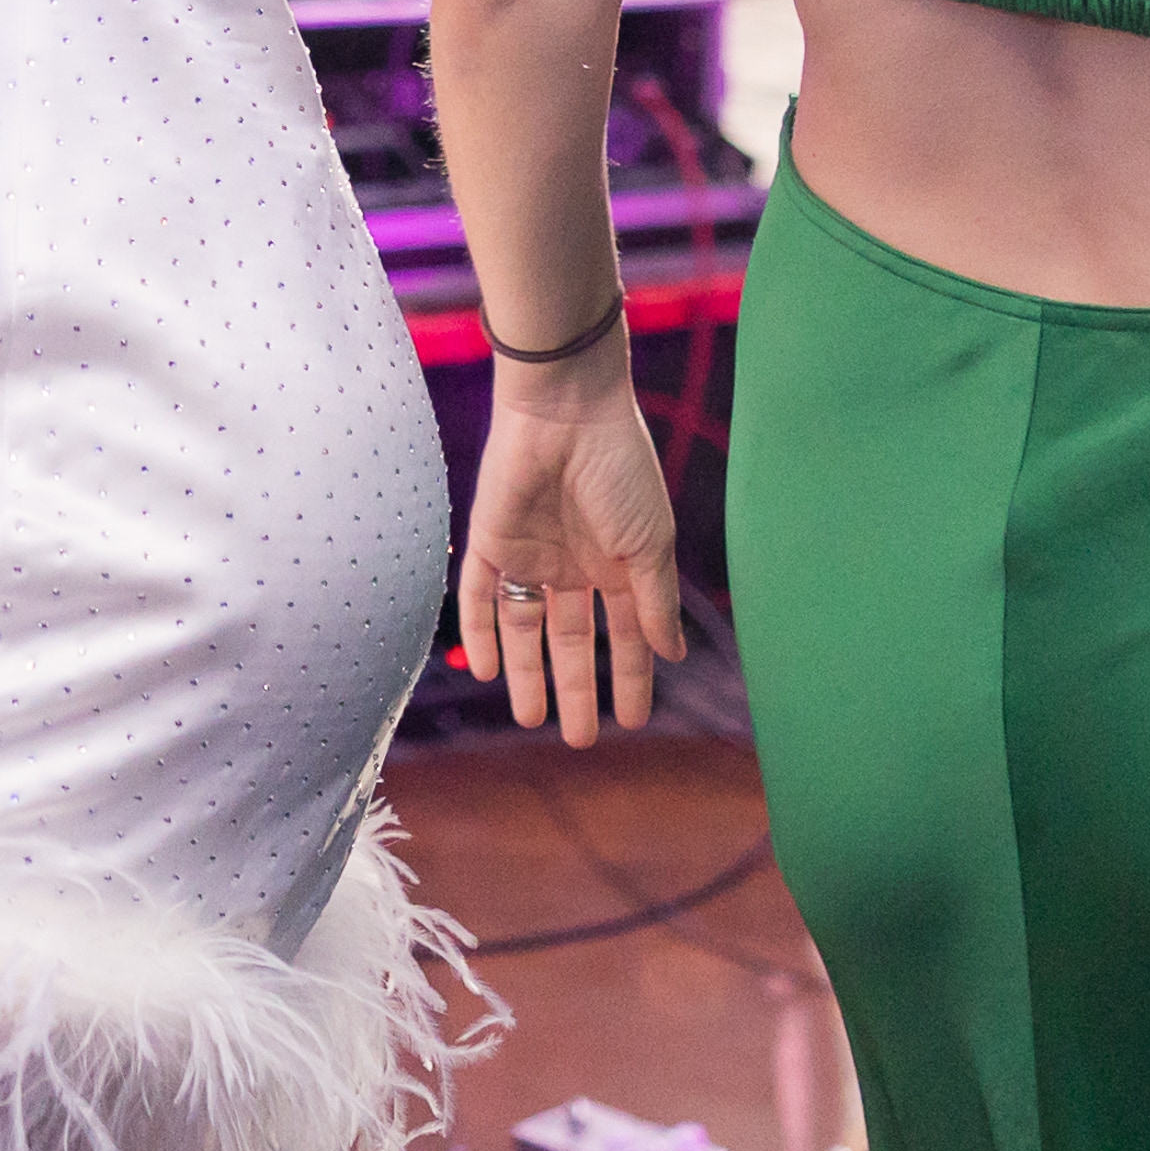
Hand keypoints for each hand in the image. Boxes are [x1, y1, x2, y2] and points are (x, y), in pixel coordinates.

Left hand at [451, 337, 683, 748]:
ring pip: (523, 627)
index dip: (629, 677)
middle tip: (580, 740)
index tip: (633, 721)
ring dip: (525, 672)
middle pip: (571, 641)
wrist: (567, 410)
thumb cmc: (619, 469)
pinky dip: (478, 630)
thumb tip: (671, 654)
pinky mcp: (490, 539)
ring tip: (532, 719)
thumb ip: (653, 601)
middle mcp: (572, 564)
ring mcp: (529, 554)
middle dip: (576, 689)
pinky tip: (481, 668)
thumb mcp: (649, 543)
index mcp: (617, 563)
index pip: (623, 635)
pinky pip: (478, 594)